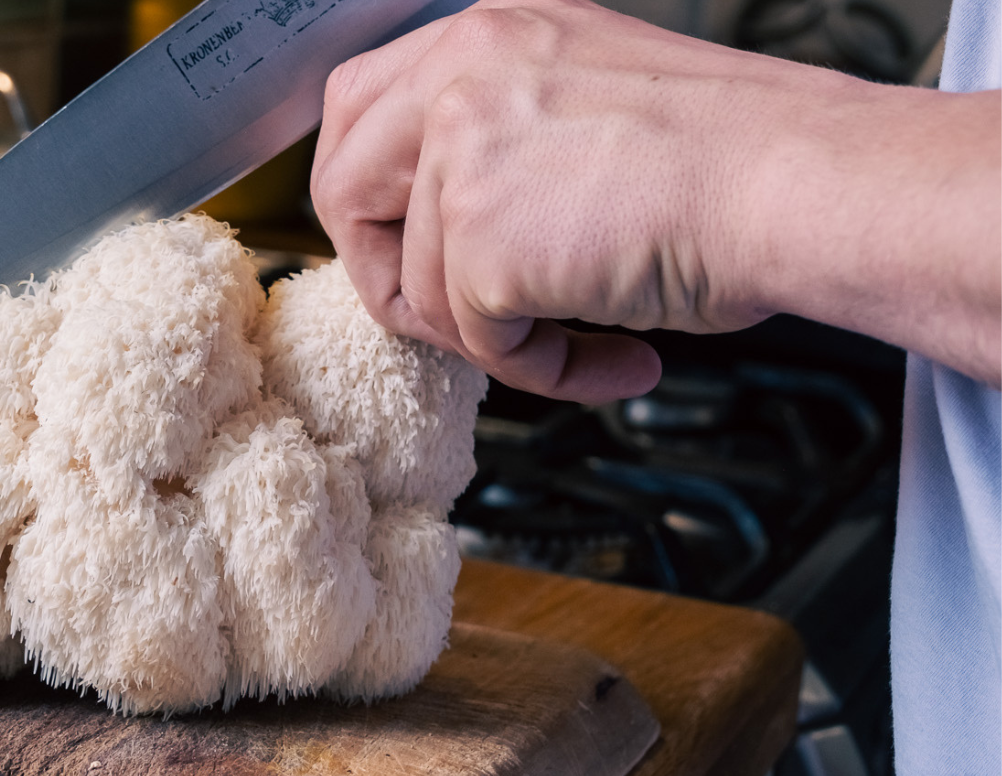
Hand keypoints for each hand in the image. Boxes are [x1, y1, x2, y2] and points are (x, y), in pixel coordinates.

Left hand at [311, 0, 991, 397]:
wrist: (804, 182)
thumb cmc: (737, 159)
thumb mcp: (588, 105)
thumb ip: (500, 142)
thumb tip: (441, 226)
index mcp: (489, 33)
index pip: (361, 109)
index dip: (370, 195)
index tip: (407, 248)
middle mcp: (462, 73)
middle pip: (341, 188)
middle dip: (390, 273)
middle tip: (460, 318)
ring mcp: (460, 152)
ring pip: (419, 287)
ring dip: (496, 336)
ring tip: (590, 336)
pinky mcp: (476, 240)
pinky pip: (475, 344)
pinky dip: (545, 370)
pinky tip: (616, 353)